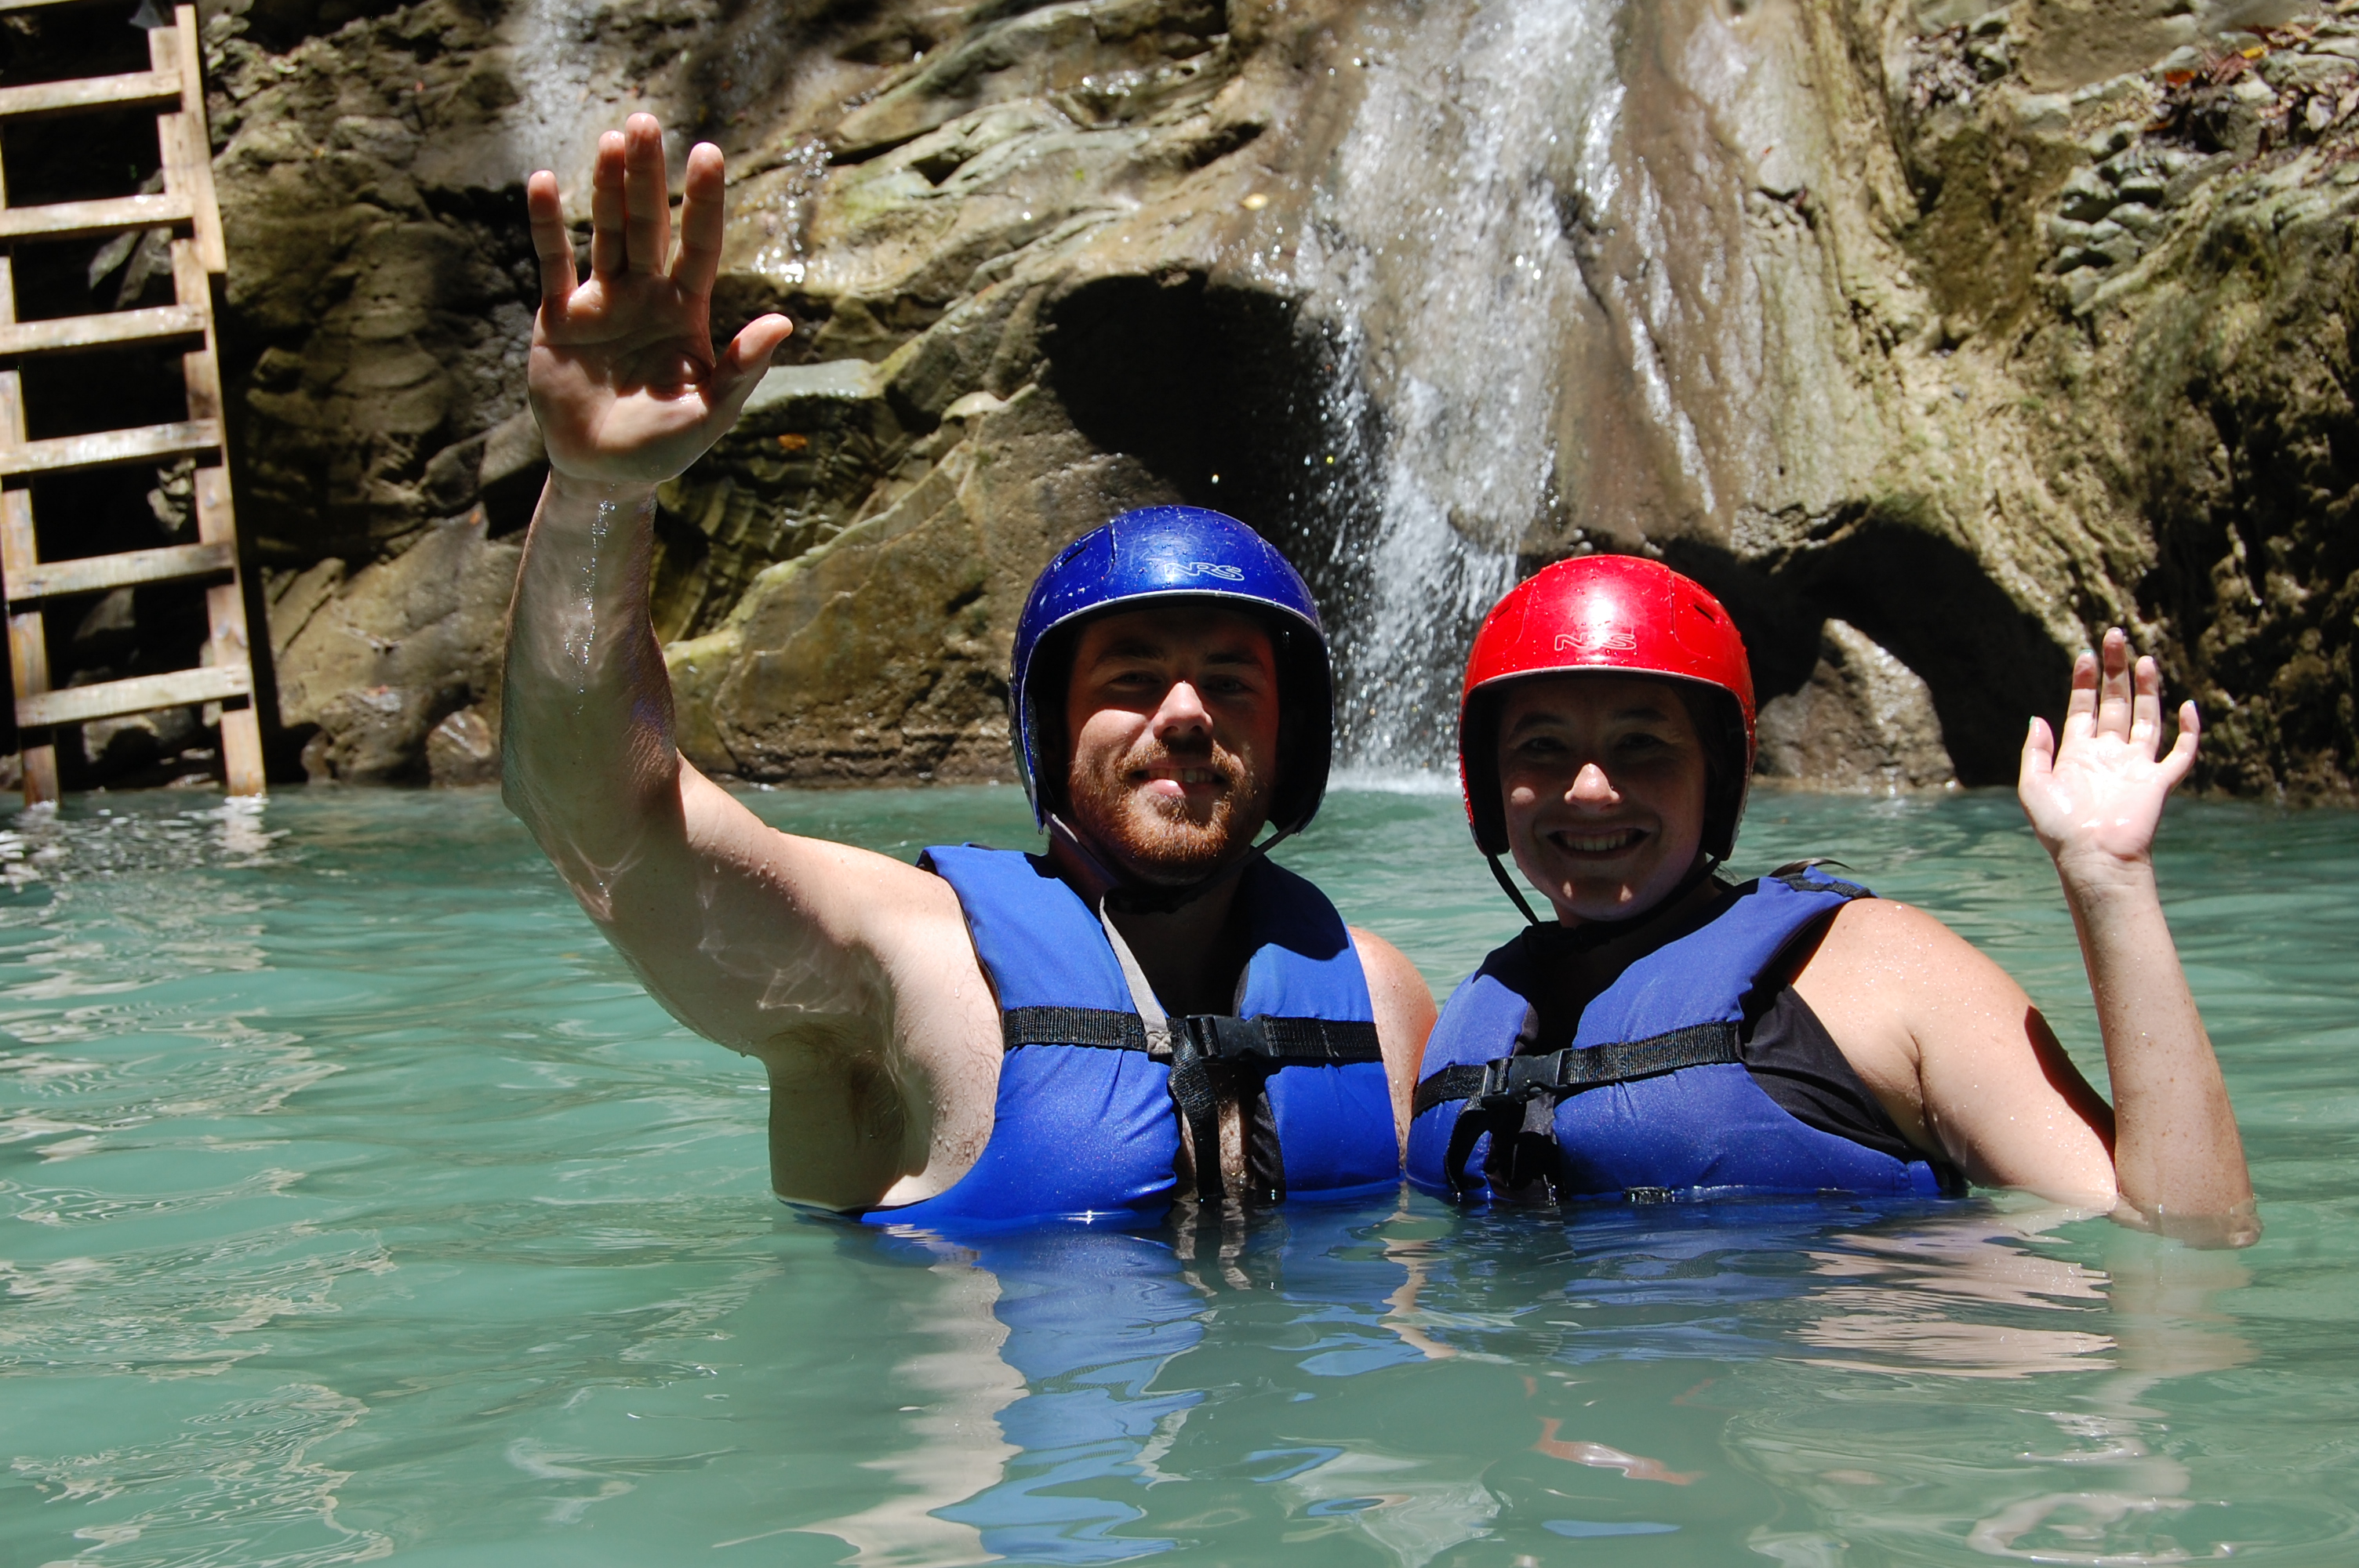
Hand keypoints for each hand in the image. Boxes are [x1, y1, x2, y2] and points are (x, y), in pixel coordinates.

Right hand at [526, 115, 793, 486]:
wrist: (604, 473)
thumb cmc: (665, 447)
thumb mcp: (710, 412)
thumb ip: (742, 367)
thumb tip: (784, 321)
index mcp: (686, 313)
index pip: (699, 245)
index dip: (703, 202)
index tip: (708, 153)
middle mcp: (646, 296)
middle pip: (650, 225)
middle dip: (649, 175)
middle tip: (646, 120)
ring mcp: (602, 302)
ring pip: (606, 231)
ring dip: (607, 186)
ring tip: (612, 138)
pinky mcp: (560, 317)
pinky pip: (553, 263)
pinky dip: (548, 225)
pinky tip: (545, 183)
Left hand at [2019, 628, 2198, 874]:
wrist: (2093, 858)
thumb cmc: (2060, 829)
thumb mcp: (2033, 786)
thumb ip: (2035, 751)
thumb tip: (2038, 717)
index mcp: (2079, 754)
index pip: (2084, 708)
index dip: (2084, 681)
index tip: (2086, 654)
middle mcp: (2109, 755)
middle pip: (2116, 703)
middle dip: (2115, 671)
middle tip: (2115, 636)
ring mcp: (2136, 767)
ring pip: (2146, 719)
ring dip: (2147, 689)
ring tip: (2144, 659)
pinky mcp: (2159, 782)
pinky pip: (2181, 752)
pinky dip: (2189, 730)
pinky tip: (2187, 704)